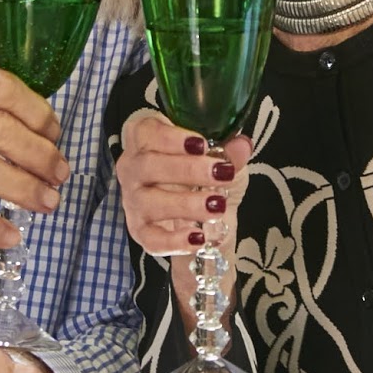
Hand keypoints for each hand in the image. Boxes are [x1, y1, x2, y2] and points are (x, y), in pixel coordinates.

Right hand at [114, 109, 253, 254]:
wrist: (198, 217)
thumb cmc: (203, 176)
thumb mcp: (220, 160)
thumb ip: (228, 152)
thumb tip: (241, 145)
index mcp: (145, 139)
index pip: (146, 131)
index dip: (170, 137)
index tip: (202, 145)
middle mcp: (132, 167)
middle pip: (148, 165)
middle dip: (188, 169)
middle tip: (221, 173)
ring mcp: (133, 200)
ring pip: (149, 202)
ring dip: (185, 204)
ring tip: (217, 206)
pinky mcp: (139, 231)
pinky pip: (151, 238)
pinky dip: (174, 241)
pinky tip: (198, 237)